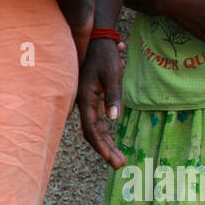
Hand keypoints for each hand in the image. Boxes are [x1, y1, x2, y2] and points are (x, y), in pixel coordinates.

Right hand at [77, 37, 127, 168]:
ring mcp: (88, 104)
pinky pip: (98, 122)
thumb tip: (114, 118)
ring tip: (120, 159)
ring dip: (107, 144)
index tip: (111, 160)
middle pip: (93, 134)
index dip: (101, 147)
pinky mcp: (94, 101)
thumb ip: (113, 96)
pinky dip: (106, 134)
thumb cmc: (105, 55)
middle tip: (120, 165)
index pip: (91, 130)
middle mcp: (84, 105)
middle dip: (106, 150)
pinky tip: (113, 142)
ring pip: (96, 130)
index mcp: (85, 100)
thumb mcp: (112, 74)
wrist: (97, 39)